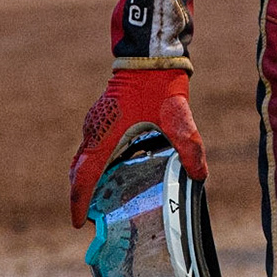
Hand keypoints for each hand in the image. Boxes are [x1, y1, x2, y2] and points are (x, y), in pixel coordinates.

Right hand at [69, 67, 204, 226]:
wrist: (150, 53)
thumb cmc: (159, 84)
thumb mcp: (177, 117)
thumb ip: (189, 147)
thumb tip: (200, 176)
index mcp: (106, 136)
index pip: (84, 176)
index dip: (78, 202)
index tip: (77, 224)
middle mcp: (95, 130)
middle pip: (79, 170)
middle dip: (82, 195)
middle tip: (93, 218)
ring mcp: (96, 121)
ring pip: (85, 157)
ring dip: (88, 178)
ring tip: (103, 199)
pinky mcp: (103, 114)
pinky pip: (93, 145)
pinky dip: (97, 163)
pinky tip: (117, 169)